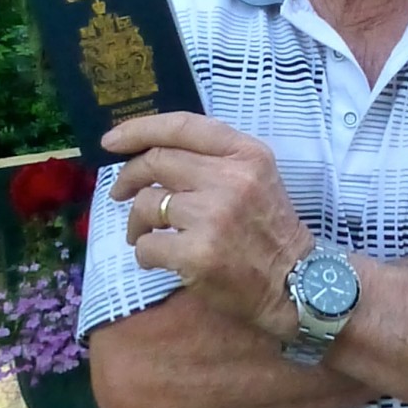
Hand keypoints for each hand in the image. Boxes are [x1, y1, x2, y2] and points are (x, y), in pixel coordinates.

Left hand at [104, 112, 314, 337]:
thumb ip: (215, 158)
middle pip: (157, 161)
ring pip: (146, 204)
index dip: (140, 129)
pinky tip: (161, 259)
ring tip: (147, 235)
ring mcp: (214, 215)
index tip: (112, 141)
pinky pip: (147, 245)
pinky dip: (145, 253)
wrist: (295, 281)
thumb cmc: (268, 228)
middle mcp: (231, 177)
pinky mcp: (198, 253)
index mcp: (246, 153)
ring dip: (137, 222)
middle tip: (120, 193)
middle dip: (128, 177)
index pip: (183, 126)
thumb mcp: (256, 176)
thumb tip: (152, 152)